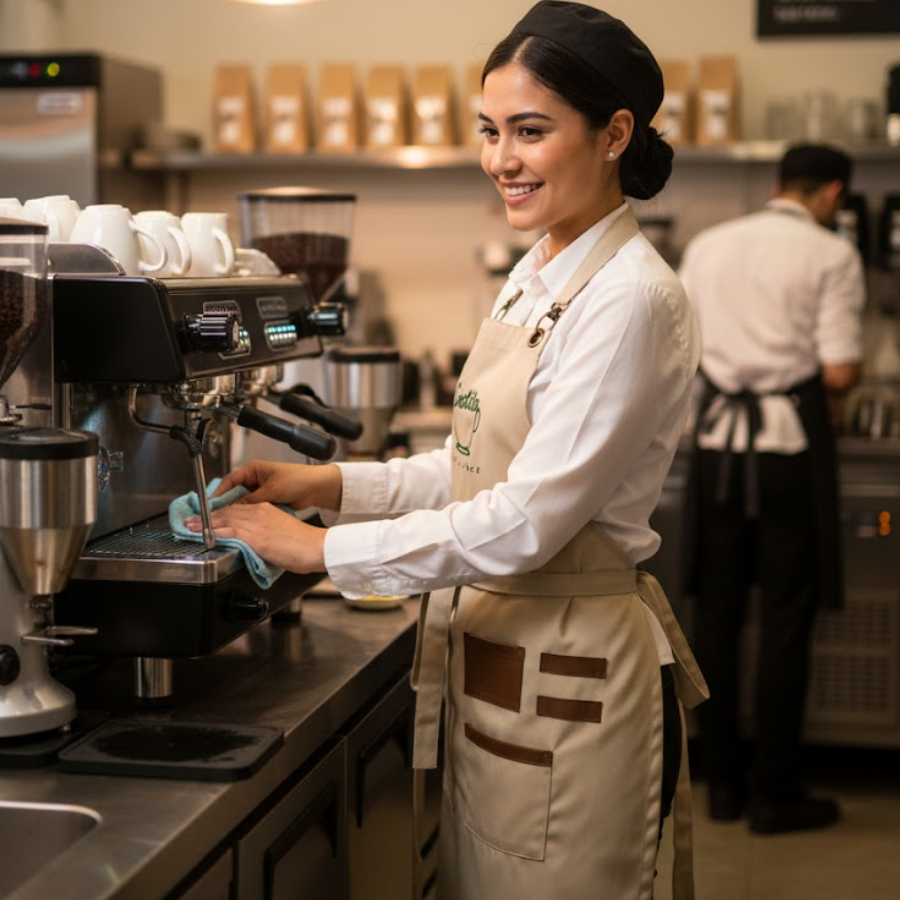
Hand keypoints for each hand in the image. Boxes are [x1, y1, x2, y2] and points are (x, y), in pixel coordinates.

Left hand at [185, 502, 326, 572]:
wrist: (315, 547)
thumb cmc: (304, 543)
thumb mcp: (281, 531)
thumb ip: (265, 533)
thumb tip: (255, 541)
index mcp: (265, 509)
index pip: (236, 508)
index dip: (218, 512)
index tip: (205, 517)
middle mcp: (258, 512)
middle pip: (226, 512)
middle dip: (205, 517)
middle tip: (189, 521)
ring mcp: (256, 523)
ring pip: (223, 520)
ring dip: (203, 524)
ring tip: (188, 528)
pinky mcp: (255, 536)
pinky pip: (229, 532)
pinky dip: (213, 532)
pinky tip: (203, 535)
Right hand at [211, 460, 342, 511]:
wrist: (315, 488)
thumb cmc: (296, 480)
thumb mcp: (270, 490)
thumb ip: (251, 500)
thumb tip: (235, 509)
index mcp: (253, 469)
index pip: (230, 481)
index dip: (219, 493)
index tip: (210, 505)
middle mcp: (254, 479)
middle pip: (233, 493)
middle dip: (226, 505)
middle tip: (215, 517)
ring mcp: (260, 490)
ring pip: (242, 502)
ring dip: (237, 511)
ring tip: (226, 523)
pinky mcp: (266, 500)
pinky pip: (252, 508)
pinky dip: (248, 515)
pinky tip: (243, 524)